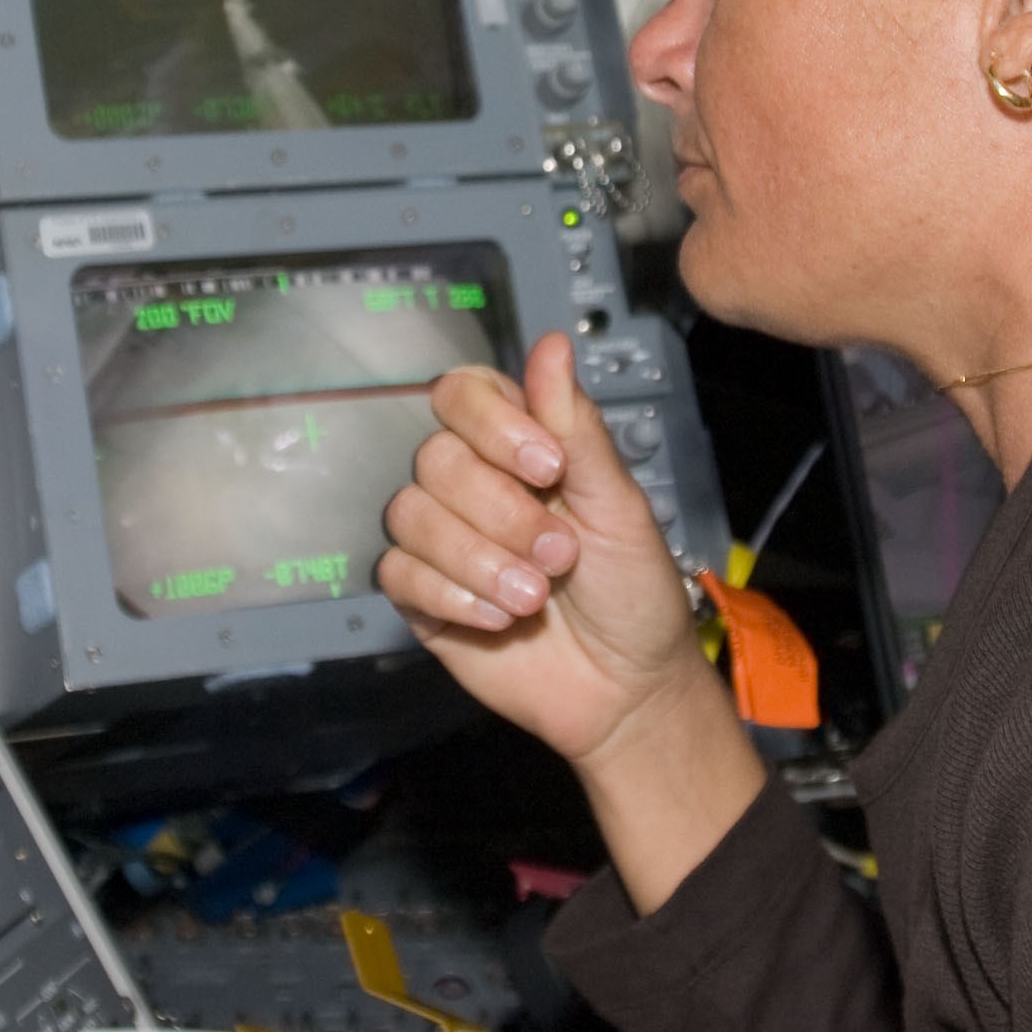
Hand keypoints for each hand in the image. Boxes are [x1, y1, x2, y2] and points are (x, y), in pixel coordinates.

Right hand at [377, 332, 714, 768]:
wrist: (626, 689)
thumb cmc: (633, 590)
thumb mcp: (619, 507)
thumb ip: (576, 429)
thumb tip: (553, 342)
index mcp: (517, 448)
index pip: (462, 394)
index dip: (493, 424)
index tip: (549, 467)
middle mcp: (471, 484)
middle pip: (435, 458)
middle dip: (501, 512)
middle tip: (560, 556)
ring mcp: (441, 540)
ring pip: (410, 515)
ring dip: (479, 559)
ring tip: (535, 597)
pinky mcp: (421, 596)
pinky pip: (399, 573)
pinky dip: (453, 596)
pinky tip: (500, 620)